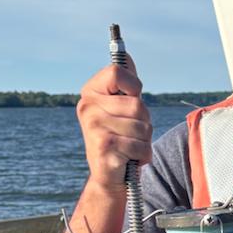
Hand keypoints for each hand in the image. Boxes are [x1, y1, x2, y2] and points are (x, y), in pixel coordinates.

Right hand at [76, 60, 153, 195]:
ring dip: (145, 140)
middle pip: (136, 104)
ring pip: (142, 126)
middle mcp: (87, 107)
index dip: (133, 86)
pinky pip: (140, 146)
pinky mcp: (103, 148)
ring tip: (131, 146)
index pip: (116, 72)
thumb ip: (126, 83)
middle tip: (132, 132)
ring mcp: (93, 127)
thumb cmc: (121, 137)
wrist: (110, 177)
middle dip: (145, 121)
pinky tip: (130, 159)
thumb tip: (126, 55)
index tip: (131, 98)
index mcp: (90, 92)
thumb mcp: (122, 107)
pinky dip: (143, 155)